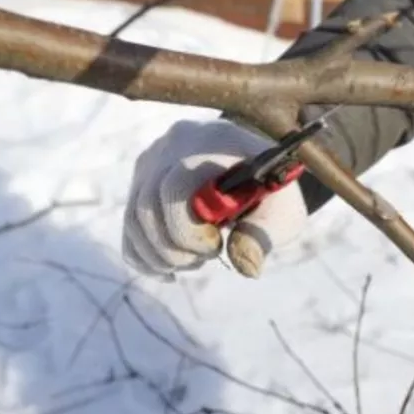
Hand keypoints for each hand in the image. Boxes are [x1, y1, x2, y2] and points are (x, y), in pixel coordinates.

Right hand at [121, 119, 307, 278]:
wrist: (256, 165)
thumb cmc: (272, 189)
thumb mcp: (283, 208)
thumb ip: (265, 233)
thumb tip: (246, 266)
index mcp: (212, 142)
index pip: (176, 187)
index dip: (187, 230)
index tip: (216, 245)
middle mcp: (174, 145)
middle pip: (147, 206)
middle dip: (174, 248)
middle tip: (207, 256)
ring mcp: (152, 162)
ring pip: (134, 219)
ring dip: (159, 255)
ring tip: (194, 260)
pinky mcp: (141, 182)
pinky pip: (129, 225)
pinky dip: (144, 256)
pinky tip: (169, 271)